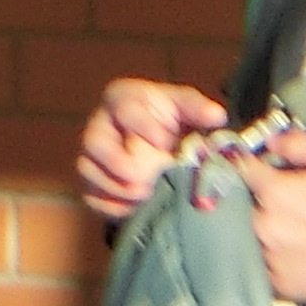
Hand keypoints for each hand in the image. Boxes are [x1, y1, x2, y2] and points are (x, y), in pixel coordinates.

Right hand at [75, 78, 227, 222]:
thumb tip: (217, 116)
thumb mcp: (182, 105)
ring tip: (147, 195)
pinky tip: (136, 207)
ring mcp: (90, 154)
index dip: (144, 127)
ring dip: (118, 188)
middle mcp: (98, 124)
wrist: (153, 140)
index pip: (125, 110)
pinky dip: (112, 206)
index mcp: (120, 98)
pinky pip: (91, 196)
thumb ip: (197, 108)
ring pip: (88, 172)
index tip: (165, 143)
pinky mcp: (89, 181)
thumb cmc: (166, 117)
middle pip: (95, 143)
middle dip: (122, 164)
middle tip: (149, 179)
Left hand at [247, 128, 305, 303]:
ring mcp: (268, 255)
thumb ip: (299, 145)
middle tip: (286, 203)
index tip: (254, 166)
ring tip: (292, 229)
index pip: (244, 171)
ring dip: (264, 231)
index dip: (250, 165)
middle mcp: (264, 225)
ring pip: (252, 236)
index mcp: (275, 192)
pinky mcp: (277, 281)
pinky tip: (295, 251)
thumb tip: (274, 141)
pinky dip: (273, 256)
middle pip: (244, 206)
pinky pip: (264, 264)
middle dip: (259, 201)